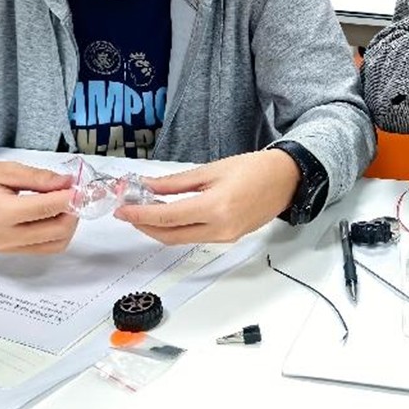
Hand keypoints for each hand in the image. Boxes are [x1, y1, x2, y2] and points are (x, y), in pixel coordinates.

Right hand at [0, 162, 77, 253]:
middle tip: (75, 193)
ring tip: (64, 203)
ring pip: (55, 244)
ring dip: (68, 224)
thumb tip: (67, 182)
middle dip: (74, 211)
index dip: (71, 196)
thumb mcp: (3, 170)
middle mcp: (5, 237)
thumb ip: (38, 177)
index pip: (48, 208)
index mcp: (1, 214)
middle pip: (57, 231)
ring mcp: (8, 248)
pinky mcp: (10, 252)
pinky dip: (56, 233)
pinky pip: (43, 248)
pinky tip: (53, 215)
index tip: (81, 185)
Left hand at [114, 149, 300, 244]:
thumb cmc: (255, 169)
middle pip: (170, 236)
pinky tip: (170, 215)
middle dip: (145, 225)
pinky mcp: (228, 238)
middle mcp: (219, 228)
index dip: (140, 214)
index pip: (167, 217)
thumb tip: (149, 186)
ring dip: (160, 228)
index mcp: (215, 207)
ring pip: (181, 240)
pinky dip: (178, 229)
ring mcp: (225, 237)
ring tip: (145, 211)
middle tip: (128, 211)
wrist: (286, 179)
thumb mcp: (212, 170)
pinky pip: (195, 237)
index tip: (123, 209)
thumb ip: (177, 183)